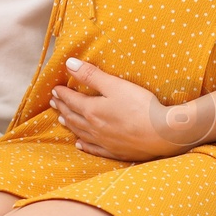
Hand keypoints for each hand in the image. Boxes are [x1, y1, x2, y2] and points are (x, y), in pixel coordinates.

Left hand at [49, 58, 207, 161]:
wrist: (163, 134)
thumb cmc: (140, 107)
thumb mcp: (115, 85)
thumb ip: (91, 75)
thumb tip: (68, 64)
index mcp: (92, 110)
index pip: (72, 100)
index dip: (62, 94)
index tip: (54, 89)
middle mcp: (94, 128)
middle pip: (73, 116)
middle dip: (62, 107)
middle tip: (53, 102)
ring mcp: (104, 142)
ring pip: (80, 132)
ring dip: (69, 124)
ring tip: (61, 119)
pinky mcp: (115, 151)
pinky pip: (94, 148)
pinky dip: (84, 145)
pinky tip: (79, 144)